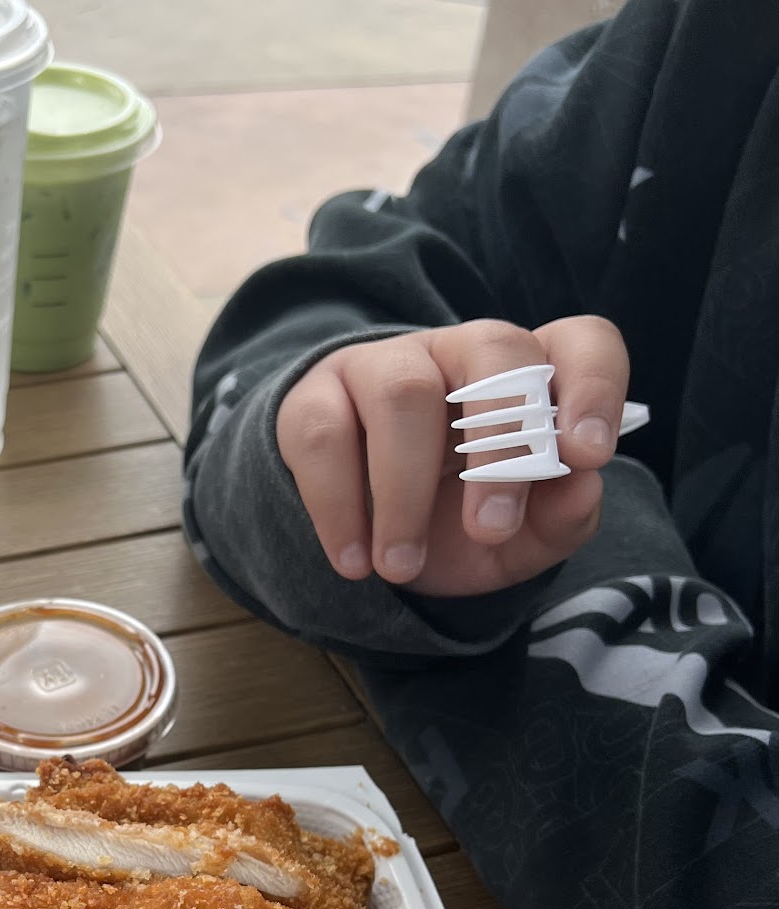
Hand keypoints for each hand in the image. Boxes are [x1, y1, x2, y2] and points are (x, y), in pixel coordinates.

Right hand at [275, 317, 627, 596]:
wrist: (365, 548)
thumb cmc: (457, 525)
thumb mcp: (520, 541)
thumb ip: (561, 518)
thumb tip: (582, 486)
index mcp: (530, 377)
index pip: (579, 341)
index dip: (593, 384)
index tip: (587, 455)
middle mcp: (462, 352)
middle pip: (494, 348)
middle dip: (500, 442)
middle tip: (490, 530)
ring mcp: (384, 365)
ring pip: (403, 394)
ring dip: (405, 492)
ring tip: (400, 567)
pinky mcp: (314, 398)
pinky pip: (324, 435)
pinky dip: (339, 508)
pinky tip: (354, 562)